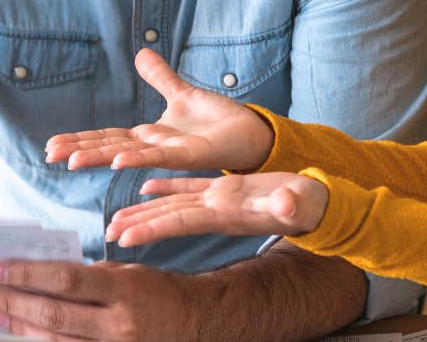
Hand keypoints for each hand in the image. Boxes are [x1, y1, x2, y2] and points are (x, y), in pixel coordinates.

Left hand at [0, 260, 197, 341]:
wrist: (195, 322)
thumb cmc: (159, 293)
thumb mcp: (129, 274)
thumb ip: (90, 278)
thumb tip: (44, 277)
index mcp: (125, 289)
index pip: (67, 280)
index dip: (29, 275)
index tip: (1, 268)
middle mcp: (119, 323)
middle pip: (54, 314)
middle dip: (14, 301)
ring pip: (54, 341)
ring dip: (21, 326)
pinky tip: (23, 335)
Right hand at [46, 48, 274, 173]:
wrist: (250, 133)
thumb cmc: (217, 121)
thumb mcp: (182, 94)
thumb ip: (160, 77)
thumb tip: (140, 53)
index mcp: (149, 135)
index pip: (107, 137)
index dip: (80, 140)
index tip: (52, 146)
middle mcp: (155, 147)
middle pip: (110, 148)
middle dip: (80, 151)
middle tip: (49, 156)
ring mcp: (171, 153)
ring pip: (129, 155)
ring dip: (100, 158)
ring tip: (72, 162)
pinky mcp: (192, 155)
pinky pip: (162, 157)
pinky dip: (140, 158)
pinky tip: (119, 161)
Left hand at [104, 172, 328, 247]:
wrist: (318, 205)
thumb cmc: (310, 204)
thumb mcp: (301, 202)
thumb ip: (291, 204)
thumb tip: (285, 204)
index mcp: (229, 211)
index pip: (183, 221)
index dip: (153, 228)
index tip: (124, 239)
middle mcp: (218, 209)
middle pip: (170, 217)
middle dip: (139, 225)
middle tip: (107, 234)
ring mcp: (220, 200)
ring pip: (175, 204)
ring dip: (146, 210)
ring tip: (117, 218)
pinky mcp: (226, 190)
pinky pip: (189, 188)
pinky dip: (168, 187)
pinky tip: (147, 186)